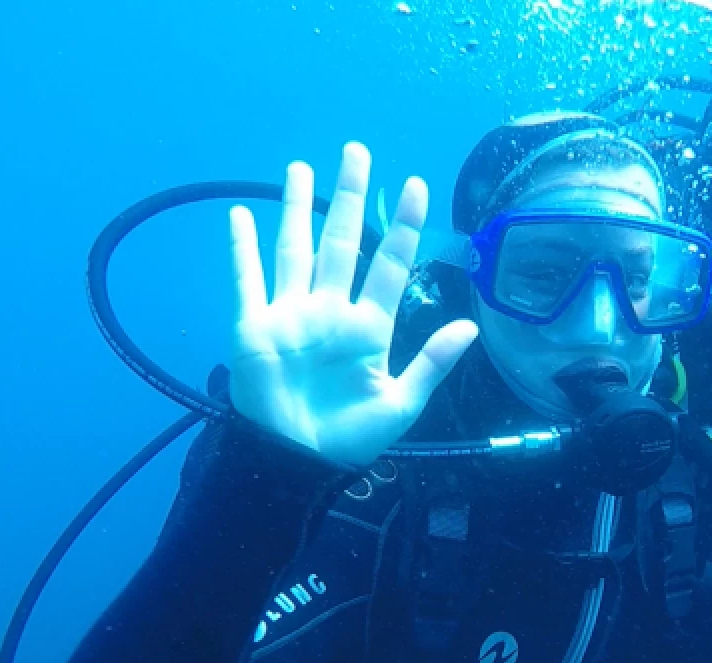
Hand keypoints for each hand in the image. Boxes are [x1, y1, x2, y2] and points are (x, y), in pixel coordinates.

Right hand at [228, 141, 477, 466]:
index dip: (404, 228)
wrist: (296, 461)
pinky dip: (241, 250)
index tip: (417, 187)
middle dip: (348, 197)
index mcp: (368, 326)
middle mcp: (330, 310)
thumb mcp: (402, 403)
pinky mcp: (253, 326)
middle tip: (356, 151)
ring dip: (295, 209)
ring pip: (295, 249)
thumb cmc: (351, 437)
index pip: (390, 265)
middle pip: (341, 242)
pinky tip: (240, 216)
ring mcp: (290, 313)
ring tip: (300, 168)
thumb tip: (471, 327)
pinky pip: (246, 280)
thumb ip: (433, 362)